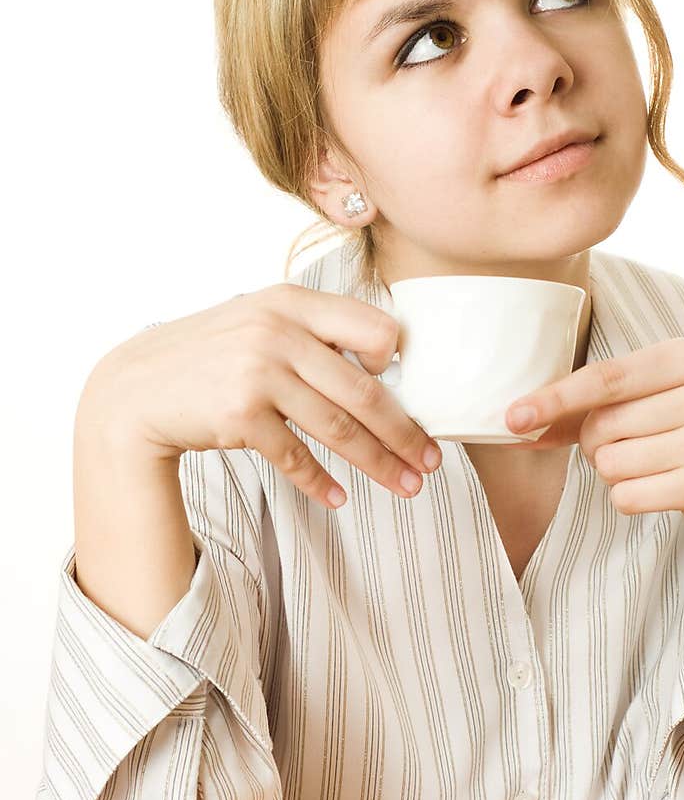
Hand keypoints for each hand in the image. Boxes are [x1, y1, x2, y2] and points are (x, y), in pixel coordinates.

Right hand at [82, 284, 442, 510]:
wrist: (137, 388)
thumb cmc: (211, 356)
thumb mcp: (258, 320)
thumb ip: (312, 331)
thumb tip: (384, 362)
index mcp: (292, 302)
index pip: (374, 327)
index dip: (396, 362)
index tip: (406, 391)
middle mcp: (278, 332)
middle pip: (364, 390)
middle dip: (404, 432)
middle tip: (430, 461)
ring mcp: (258, 373)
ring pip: (338, 427)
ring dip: (378, 463)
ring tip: (406, 486)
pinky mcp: (239, 416)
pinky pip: (295, 456)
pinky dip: (320, 481)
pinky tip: (340, 497)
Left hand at [504, 337, 683, 532]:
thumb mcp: (654, 396)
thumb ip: (591, 403)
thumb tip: (518, 422)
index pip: (606, 377)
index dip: (555, 398)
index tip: (513, 417)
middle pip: (604, 423)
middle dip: (596, 441)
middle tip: (631, 442)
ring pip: (611, 461)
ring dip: (612, 470)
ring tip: (652, 463)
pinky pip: (626, 495)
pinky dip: (627, 496)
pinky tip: (661, 486)